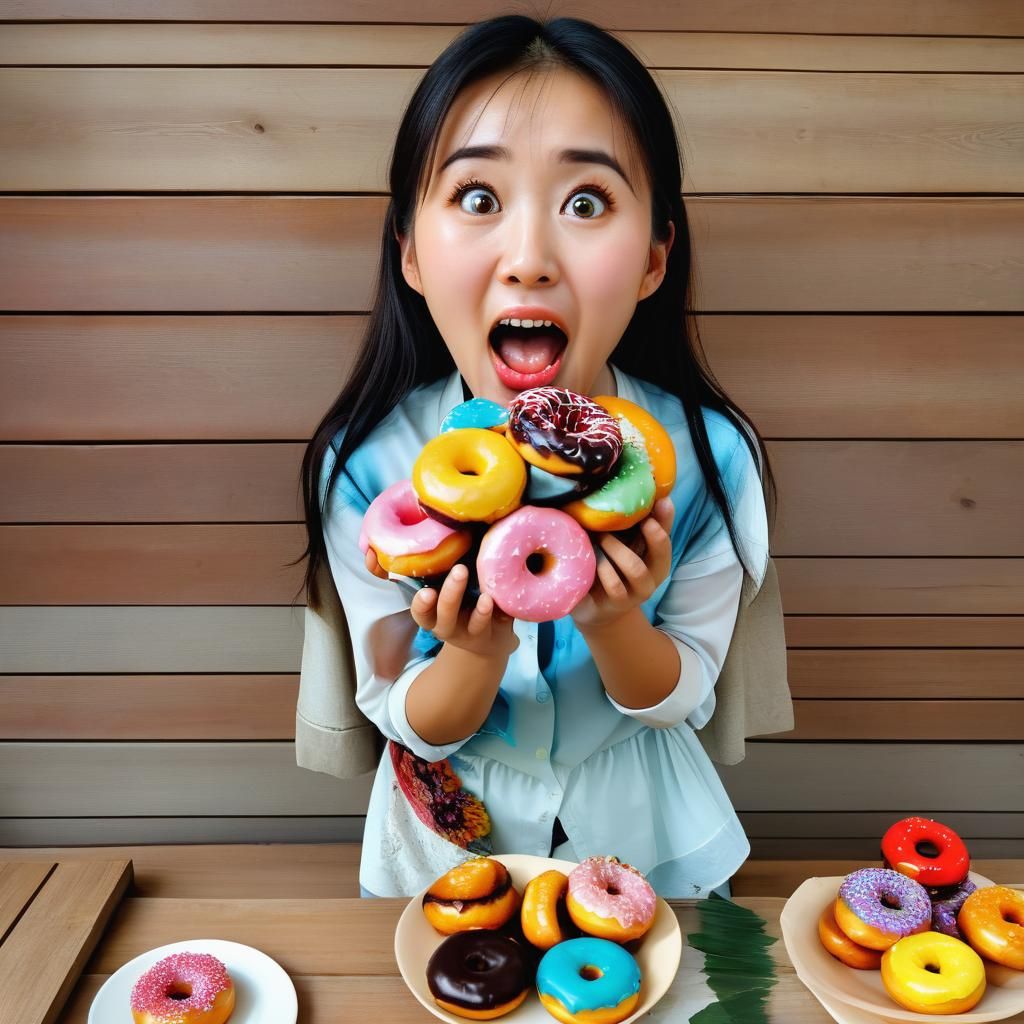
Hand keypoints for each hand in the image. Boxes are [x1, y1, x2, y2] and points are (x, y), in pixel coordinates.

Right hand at [365, 547, 517, 659]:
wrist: (491, 636)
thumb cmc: (467, 599)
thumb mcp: (455, 585)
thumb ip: (447, 564)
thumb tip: (446, 523)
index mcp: (434, 610)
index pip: (420, 609)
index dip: (420, 603)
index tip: (426, 592)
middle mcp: (445, 623)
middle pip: (441, 612)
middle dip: (450, 592)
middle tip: (460, 570)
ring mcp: (465, 632)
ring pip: (464, 622)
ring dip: (474, 607)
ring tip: (483, 593)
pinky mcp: (486, 636)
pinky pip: (484, 626)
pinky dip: (488, 614)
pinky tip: (492, 600)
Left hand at [570, 496, 673, 631]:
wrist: (596, 608)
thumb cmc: (610, 567)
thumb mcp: (622, 545)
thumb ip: (630, 524)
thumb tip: (634, 489)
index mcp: (656, 560)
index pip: (668, 538)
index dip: (666, 521)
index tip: (661, 502)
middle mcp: (651, 578)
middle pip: (661, 558)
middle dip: (653, 537)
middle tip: (639, 519)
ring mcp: (635, 594)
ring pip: (635, 569)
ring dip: (618, 549)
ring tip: (600, 535)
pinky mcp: (616, 605)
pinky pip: (614, 586)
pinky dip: (603, 570)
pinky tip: (591, 559)